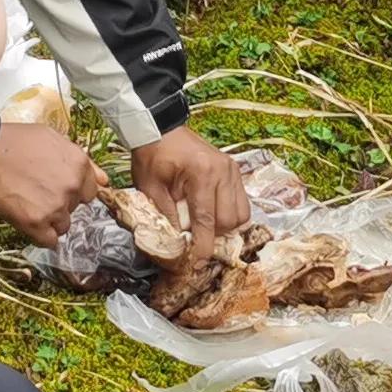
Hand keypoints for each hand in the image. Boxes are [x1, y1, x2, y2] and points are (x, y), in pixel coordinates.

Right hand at [0, 119, 108, 246]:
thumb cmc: (15, 142)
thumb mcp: (54, 139)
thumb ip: (82, 161)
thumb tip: (104, 180)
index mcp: (79, 165)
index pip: (89, 191)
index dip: (72, 191)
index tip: (56, 188)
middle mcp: (72, 187)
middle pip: (75, 208)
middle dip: (60, 204)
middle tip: (37, 193)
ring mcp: (55, 206)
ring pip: (62, 226)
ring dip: (49, 220)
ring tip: (28, 205)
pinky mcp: (36, 222)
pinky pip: (49, 241)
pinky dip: (40, 236)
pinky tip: (28, 223)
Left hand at [128, 127, 249, 241]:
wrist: (160, 129)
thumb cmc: (152, 154)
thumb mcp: (149, 187)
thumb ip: (164, 216)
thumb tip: (177, 243)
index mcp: (202, 173)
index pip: (206, 220)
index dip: (202, 246)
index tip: (197, 263)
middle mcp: (223, 171)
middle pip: (228, 221)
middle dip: (211, 235)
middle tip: (192, 235)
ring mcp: (231, 170)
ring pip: (240, 215)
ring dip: (223, 226)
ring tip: (202, 223)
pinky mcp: (234, 171)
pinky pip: (241, 203)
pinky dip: (229, 214)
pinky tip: (212, 212)